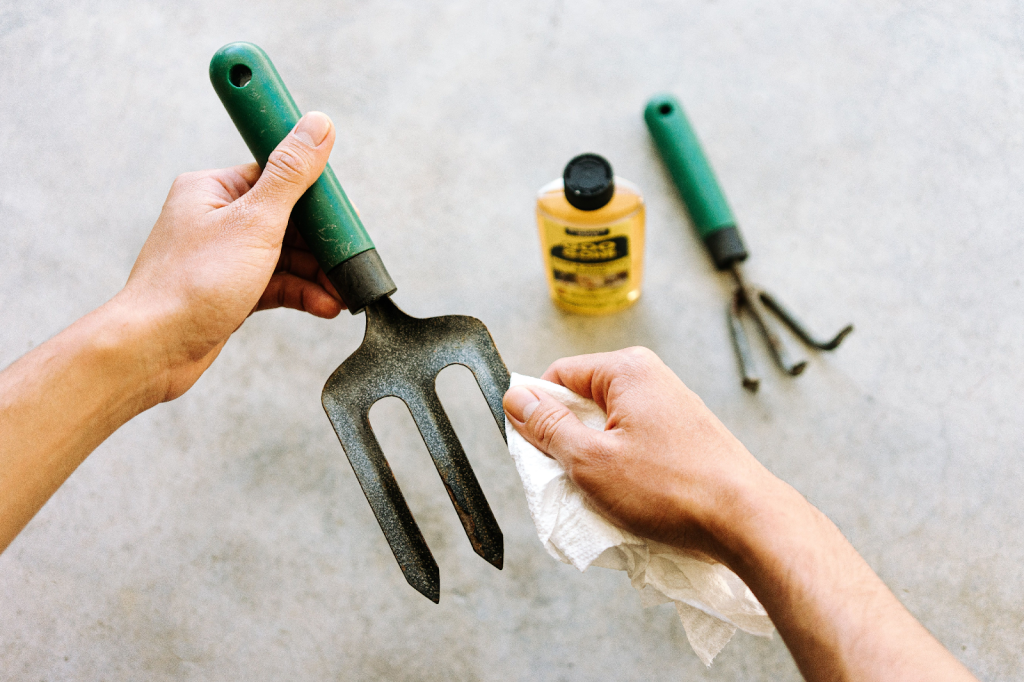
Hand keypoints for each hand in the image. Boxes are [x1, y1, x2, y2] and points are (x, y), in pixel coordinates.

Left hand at [116, 111, 341, 401]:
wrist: (155, 349)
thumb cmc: (193, 283)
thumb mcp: (256, 222)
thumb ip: (292, 174)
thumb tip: (317, 124)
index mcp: (213, 189)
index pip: (277, 175)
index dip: (316, 195)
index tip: (345, 213)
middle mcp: (214, 218)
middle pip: (287, 219)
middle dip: (322, 245)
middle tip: (351, 260)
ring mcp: (223, 256)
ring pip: (285, 255)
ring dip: (317, 274)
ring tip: (343, 292)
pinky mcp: (229, 289)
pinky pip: (275, 282)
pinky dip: (301, 292)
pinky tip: (324, 305)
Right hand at [503, 348, 977, 681]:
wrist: (746, 520)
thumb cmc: (670, 489)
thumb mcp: (590, 461)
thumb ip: (547, 427)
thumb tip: (516, 399)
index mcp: (627, 371)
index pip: (558, 377)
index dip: (538, 413)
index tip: (534, 451)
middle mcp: (651, 379)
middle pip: (583, 402)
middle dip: (569, 441)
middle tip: (571, 480)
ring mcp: (671, 407)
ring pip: (608, 429)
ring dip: (596, 462)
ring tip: (607, 495)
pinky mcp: (684, 436)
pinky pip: (635, 445)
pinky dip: (624, 470)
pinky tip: (633, 499)